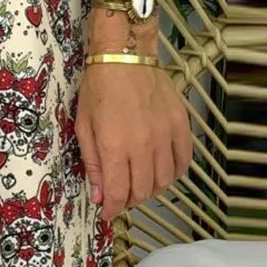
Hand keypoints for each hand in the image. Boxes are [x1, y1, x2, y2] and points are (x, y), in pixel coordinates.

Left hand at [75, 63, 192, 222]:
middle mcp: (143, 145)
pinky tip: (161, 170)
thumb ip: (92, 162)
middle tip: (120, 195)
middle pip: (142, 191)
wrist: (124, 55)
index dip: (111, 208)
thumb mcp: (84, 124)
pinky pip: (183, 162)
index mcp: (115, 145)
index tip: (107, 212)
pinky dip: (173, 173)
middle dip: (128, 200)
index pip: (118, 193)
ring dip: (150, 189)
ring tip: (138, 183)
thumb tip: (98, 195)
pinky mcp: (180, 125)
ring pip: (164, 181)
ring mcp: (164, 135)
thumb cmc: (98, 87)